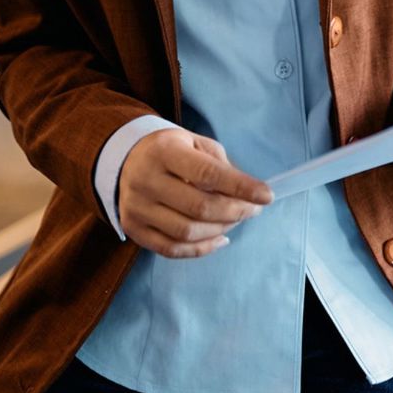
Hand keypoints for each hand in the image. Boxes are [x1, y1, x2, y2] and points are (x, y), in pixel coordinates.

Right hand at [119, 129, 271, 258]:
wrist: (126, 159)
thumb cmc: (171, 149)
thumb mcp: (195, 142)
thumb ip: (218, 164)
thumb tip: (245, 193)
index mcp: (164, 152)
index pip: (207, 173)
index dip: (240, 187)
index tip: (266, 195)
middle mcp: (146, 180)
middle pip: (198, 207)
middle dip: (234, 211)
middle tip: (253, 210)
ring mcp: (136, 208)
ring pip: (186, 232)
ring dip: (220, 230)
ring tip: (236, 221)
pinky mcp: (133, 230)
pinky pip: (171, 249)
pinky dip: (201, 249)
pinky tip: (220, 239)